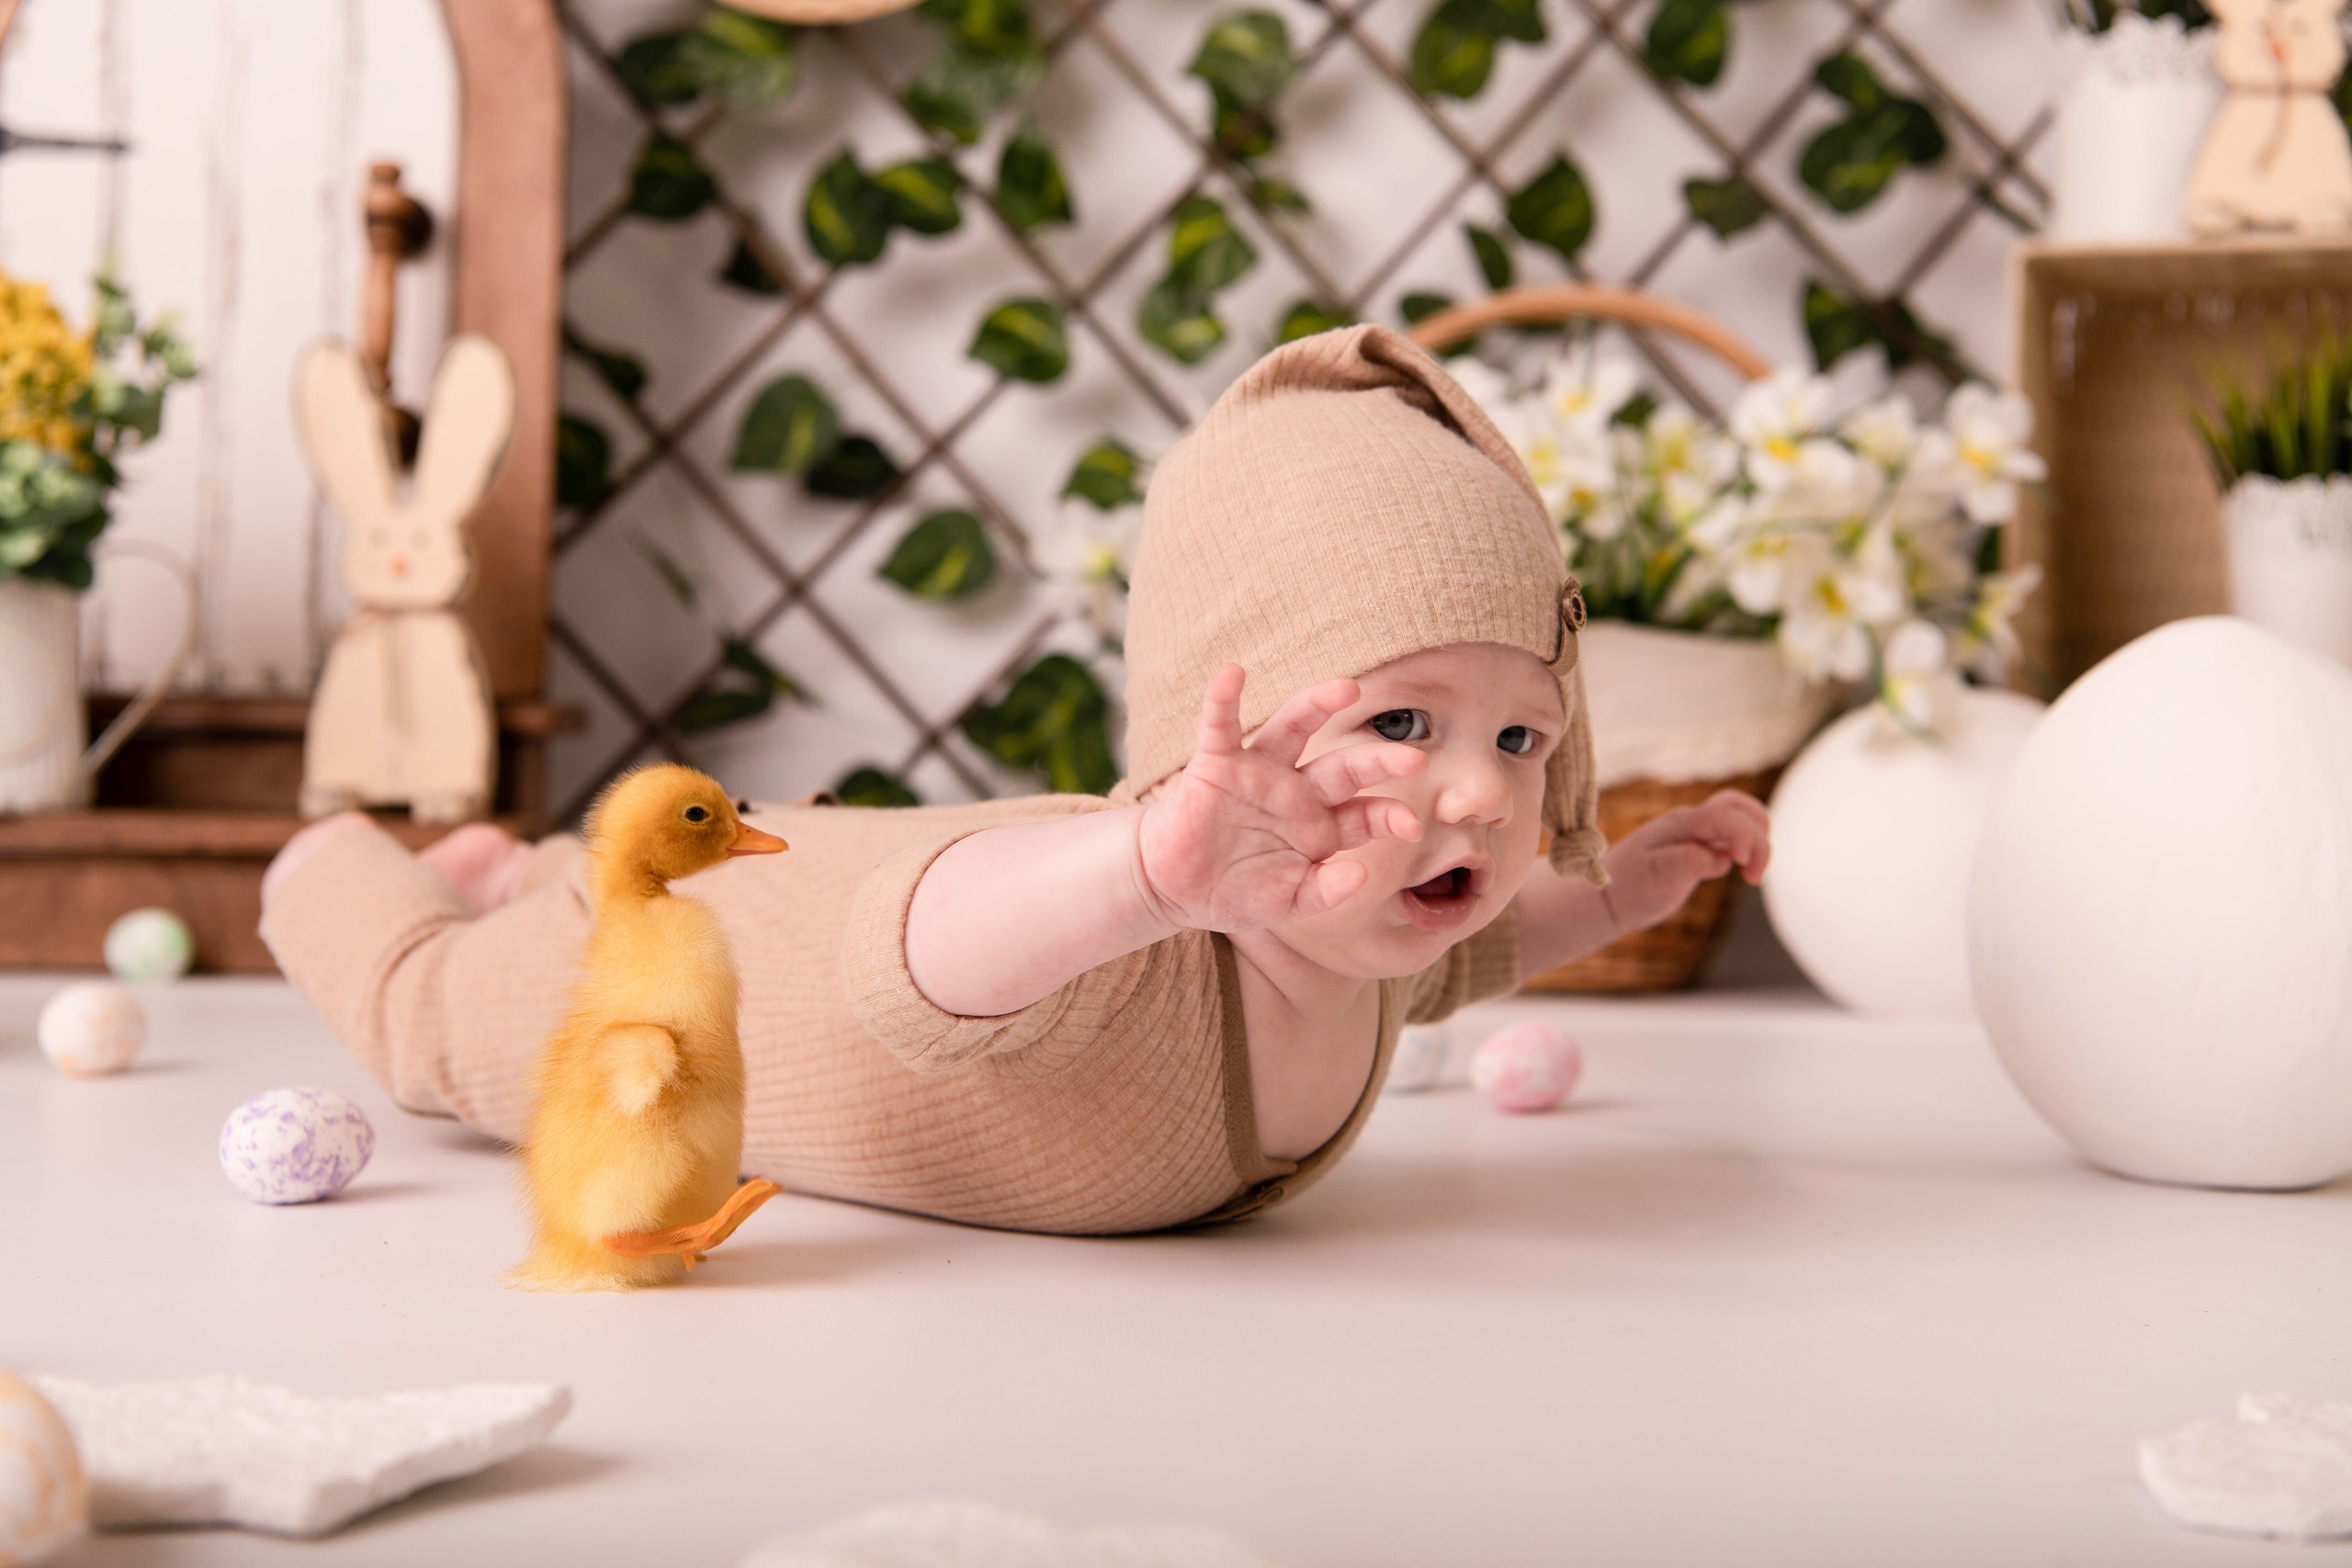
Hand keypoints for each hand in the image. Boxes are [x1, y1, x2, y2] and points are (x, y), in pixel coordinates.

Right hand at [1135, 665, 1425, 931]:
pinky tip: (1233, 675)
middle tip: (1412, 757)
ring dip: (1317, 706)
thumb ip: (1324, 891)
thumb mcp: (1287, 902)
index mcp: (1321, 827)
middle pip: (1345, 767)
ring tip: (1345, 688)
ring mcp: (1258, 773)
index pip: (1365, 814)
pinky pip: (1220, 726)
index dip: (1390, 816)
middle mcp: (1297, 791)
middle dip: (1378, 760)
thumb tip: (1360, 875)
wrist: (1174, 889)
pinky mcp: (1215, 765)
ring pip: (1293, 730)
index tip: (1411, 826)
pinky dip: (1224, 700)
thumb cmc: (1237, 892)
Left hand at [1600, 789, 1770, 935]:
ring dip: (1758, 841)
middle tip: (1753, 877)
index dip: (1743, 835)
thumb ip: (1686, 863)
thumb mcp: (1654, 878)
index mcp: (1679, 825)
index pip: (1724, 815)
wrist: (1609, 896)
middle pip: (1738, 809)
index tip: (1740, 865)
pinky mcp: (1701, 849)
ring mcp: (1696, 834)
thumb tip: (1718, 858)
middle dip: (1758, 838)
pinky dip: (1749, 850)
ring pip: (1741, 819)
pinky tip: (1746, 873)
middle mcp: (1690, 823)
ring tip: (1752, 877)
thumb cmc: (1628, 887)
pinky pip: (1733, 837)